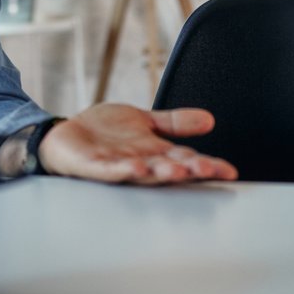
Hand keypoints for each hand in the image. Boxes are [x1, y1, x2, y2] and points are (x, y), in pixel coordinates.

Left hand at [38, 103, 236, 185]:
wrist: (64, 134)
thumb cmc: (103, 132)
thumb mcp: (145, 120)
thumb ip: (175, 122)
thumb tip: (210, 120)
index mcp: (155, 153)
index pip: (187, 159)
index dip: (208, 165)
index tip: (230, 171)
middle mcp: (141, 163)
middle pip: (170, 169)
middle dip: (189, 171)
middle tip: (208, 170)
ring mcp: (117, 166)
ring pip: (144, 173)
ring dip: (161, 173)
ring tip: (179, 171)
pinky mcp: (93, 166)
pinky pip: (111, 170)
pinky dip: (124, 171)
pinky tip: (138, 168)